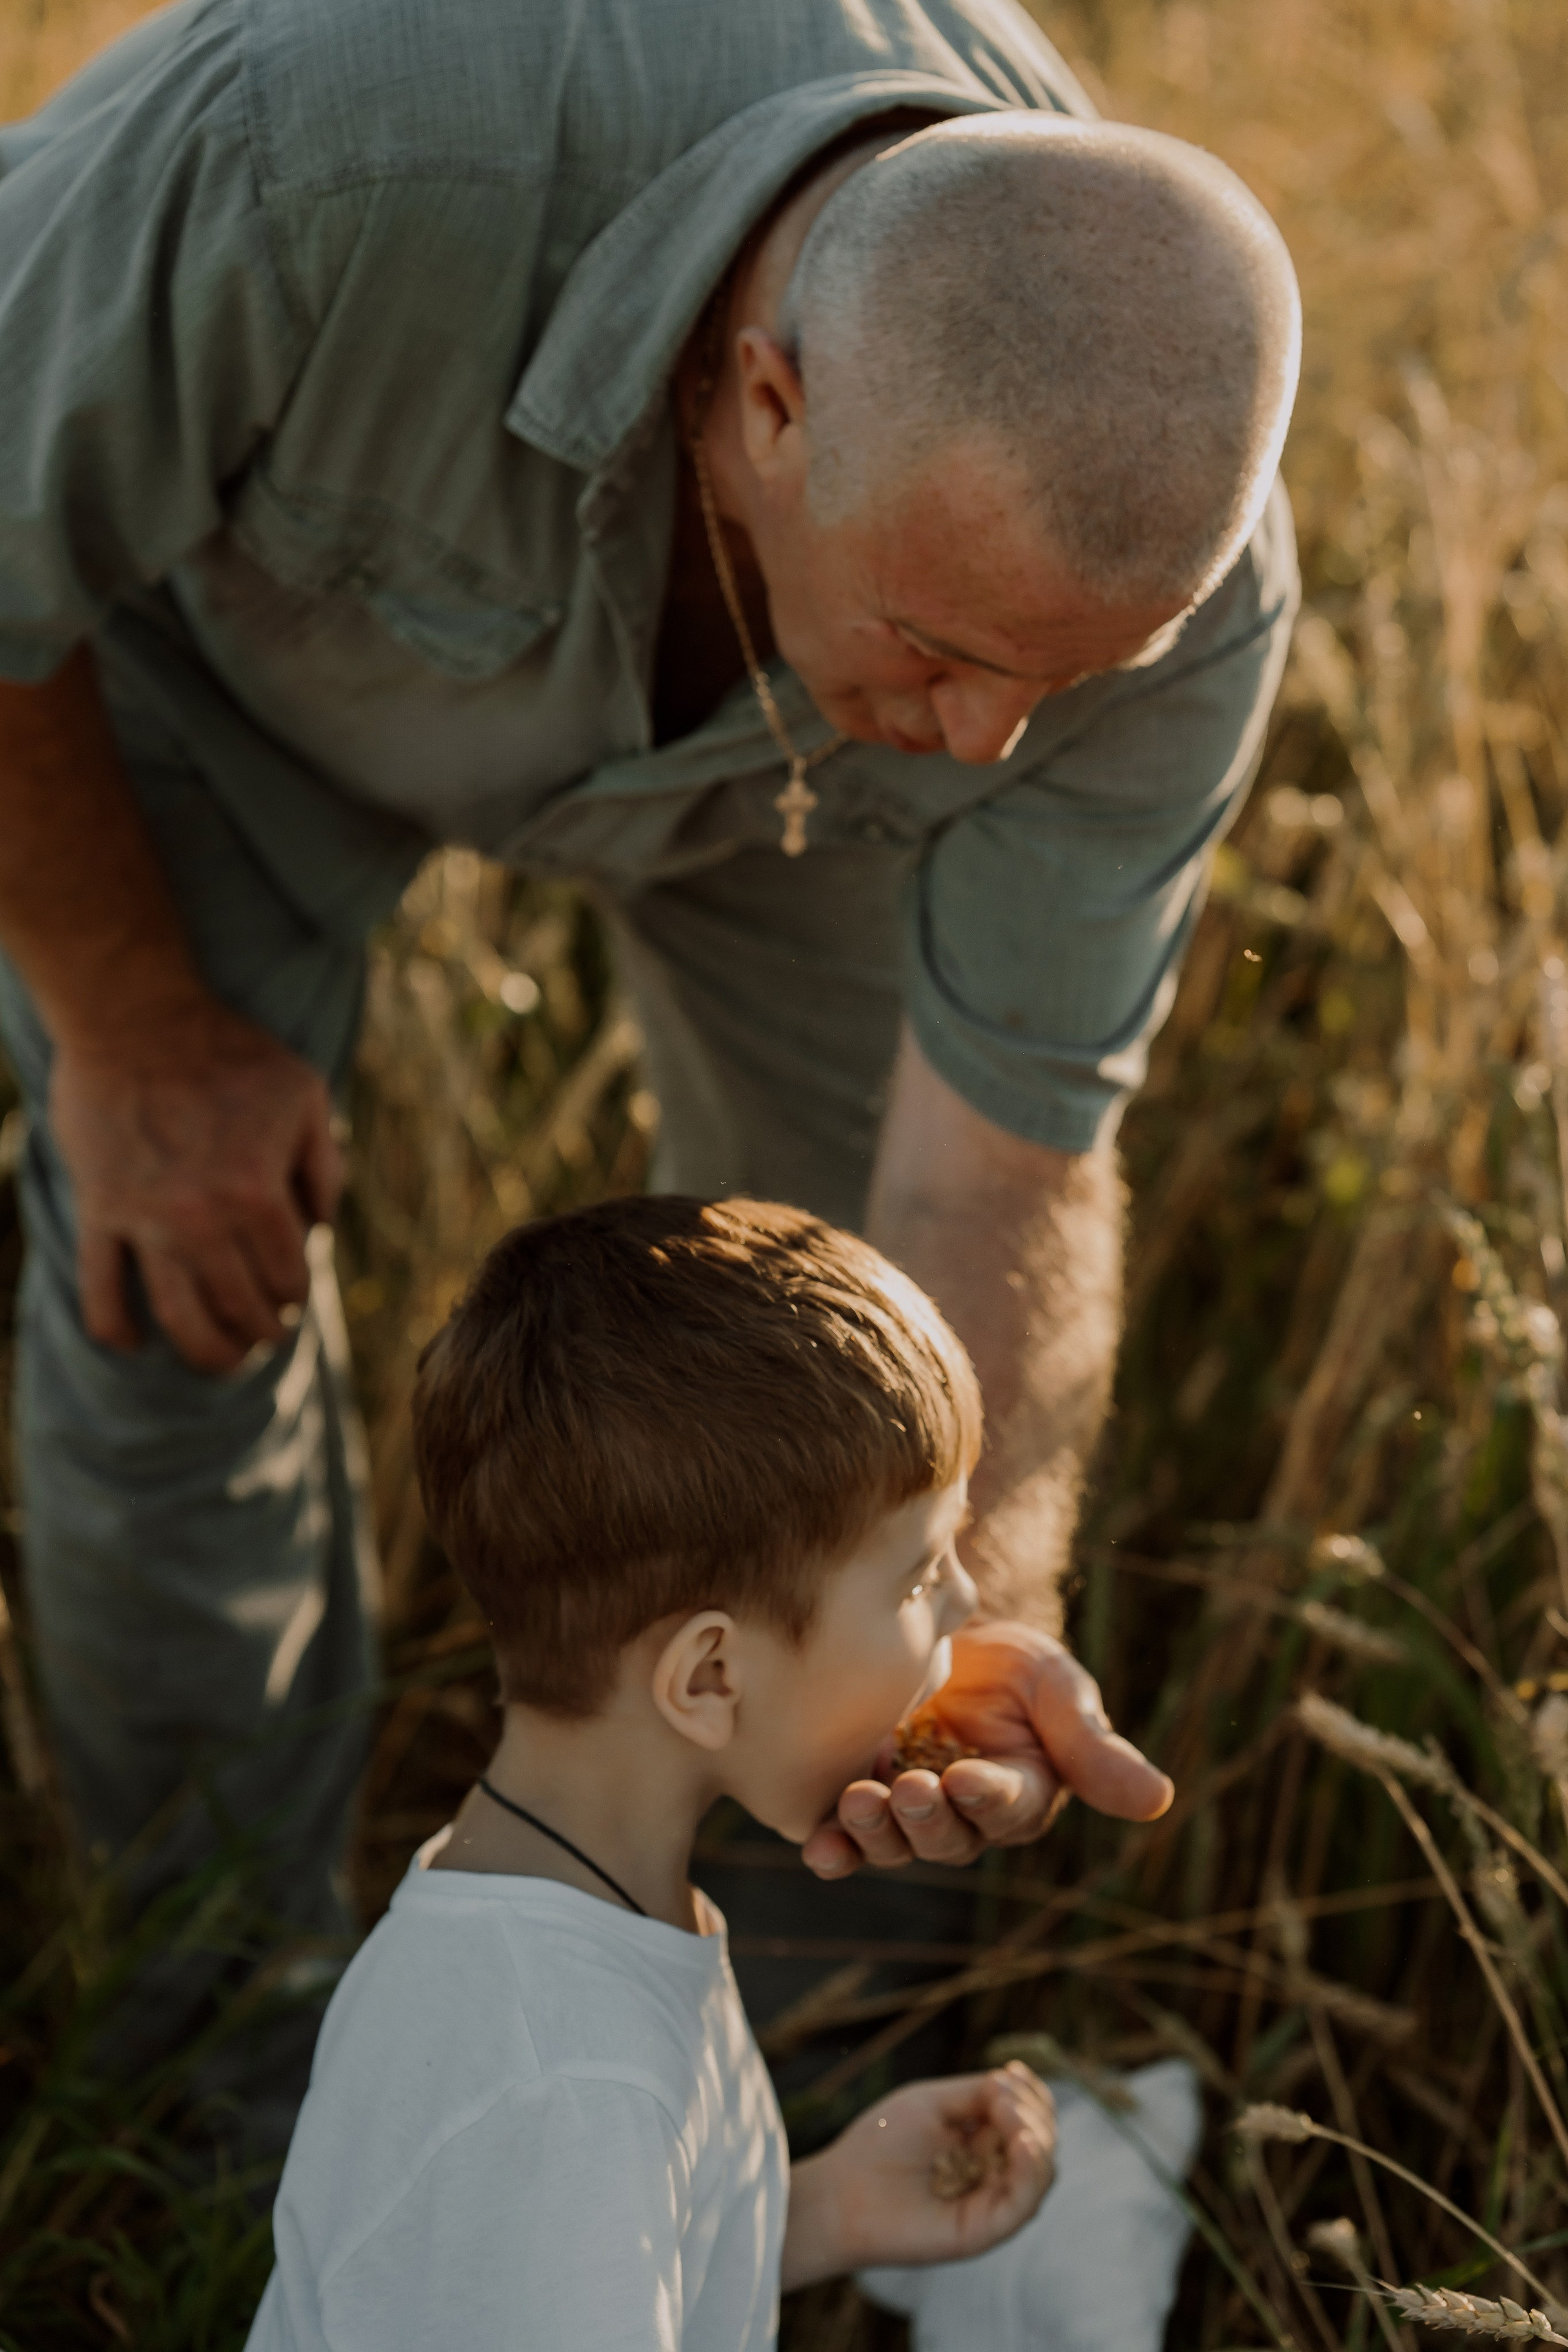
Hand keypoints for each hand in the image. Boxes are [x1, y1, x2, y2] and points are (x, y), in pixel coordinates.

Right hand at [49, 995, 341, 1372]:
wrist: (132, 1015)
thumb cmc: (228, 1050)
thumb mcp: (305, 1094)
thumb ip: (323, 1164)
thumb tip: (322, 1226)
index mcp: (257, 1192)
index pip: (289, 1277)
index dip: (297, 1294)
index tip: (294, 1297)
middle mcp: (200, 1218)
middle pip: (238, 1308)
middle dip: (261, 1330)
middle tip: (267, 1332)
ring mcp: (143, 1220)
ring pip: (176, 1316)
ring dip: (206, 1351)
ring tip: (224, 1360)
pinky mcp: (98, 1212)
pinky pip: (100, 1289)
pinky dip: (117, 1328)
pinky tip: (136, 1345)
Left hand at [781, 2064, 1055, 2287]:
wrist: (843, 2190)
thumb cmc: (880, 2142)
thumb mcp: (932, 2102)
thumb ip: (978, 2094)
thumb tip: (1015, 2089)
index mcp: (982, 2140)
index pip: (1029, 2116)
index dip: (1031, 2092)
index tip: (1014, 2069)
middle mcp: (992, 2171)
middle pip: (1043, 2140)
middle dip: (1033, 2109)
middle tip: (1000, 2095)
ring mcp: (991, 2201)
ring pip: (1042, 2171)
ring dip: (1036, 2135)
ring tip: (1009, 2115)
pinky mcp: (984, 2230)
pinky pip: (1023, 2205)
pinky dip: (1032, 2172)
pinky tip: (1024, 2145)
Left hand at [802, 1620, 1172, 1877]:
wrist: (939, 1636)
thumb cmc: (1013, 1666)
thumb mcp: (1057, 1689)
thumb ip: (1094, 1745)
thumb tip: (1158, 1800)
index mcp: (1022, 1795)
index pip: (1009, 1806)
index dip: (989, 1797)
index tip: (968, 1778)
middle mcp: (966, 1820)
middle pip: (948, 1837)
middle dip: (926, 1818)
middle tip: (908, 1788)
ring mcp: (909, 1815)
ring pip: (895, 1845)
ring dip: (875, 1833)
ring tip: (859, 1802)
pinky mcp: (860, 1802)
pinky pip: (846, 1841)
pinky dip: (833, 1849)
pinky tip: (819, 1847)